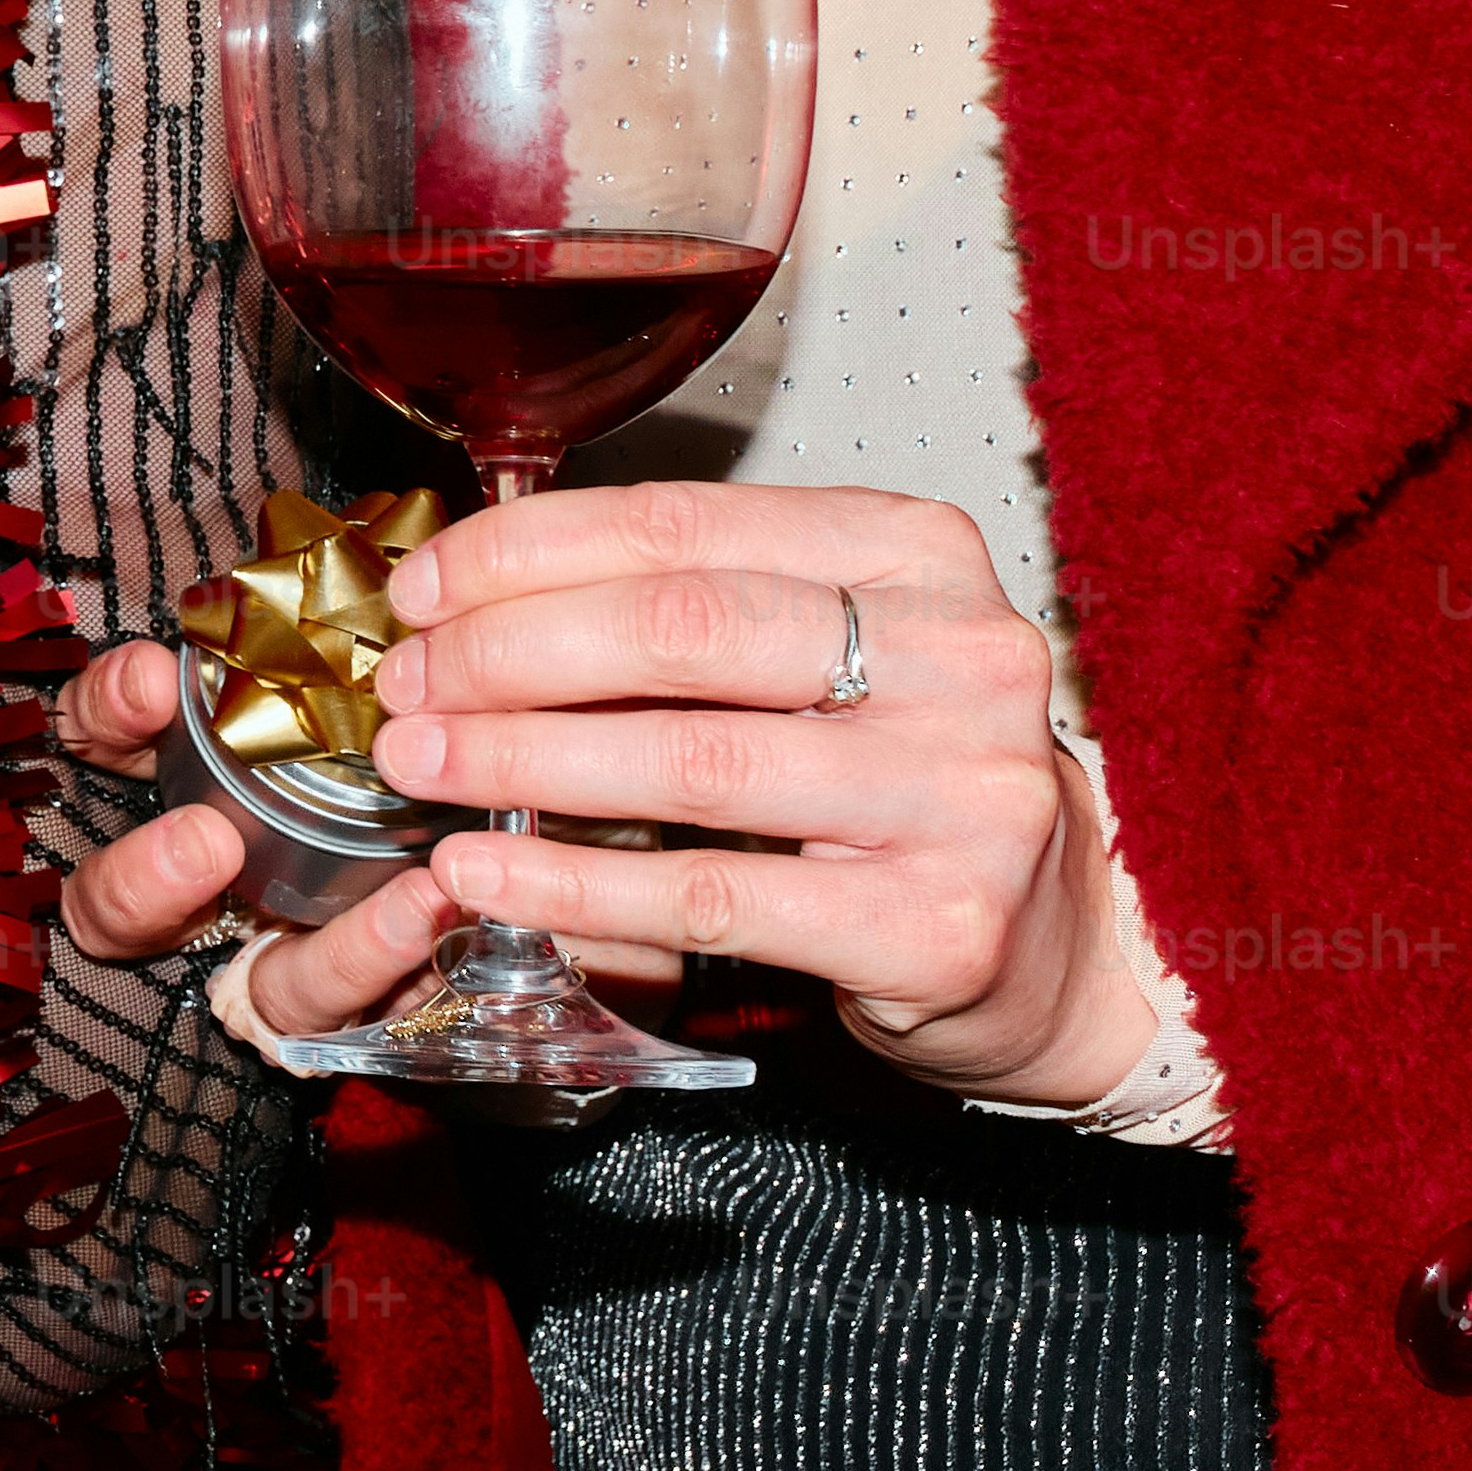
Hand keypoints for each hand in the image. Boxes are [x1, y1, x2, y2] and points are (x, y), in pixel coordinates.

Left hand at [65, 482, 1157, 1101]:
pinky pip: (711, 896)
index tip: (421, 588)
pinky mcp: (938, 923)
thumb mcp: (827, 651)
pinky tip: (482, 873)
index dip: (527, 552)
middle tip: (406, 686)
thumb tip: (471, 594)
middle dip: (508, 652)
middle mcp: (960, 656)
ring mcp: (962, 793)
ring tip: (417, 766)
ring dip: (520, 760)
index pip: (682, 524)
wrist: (1065, 946)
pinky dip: (574, 884)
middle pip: (679, 629)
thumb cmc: (908, 778)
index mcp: (917, 553)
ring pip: (688, 761)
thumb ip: (687, 605)